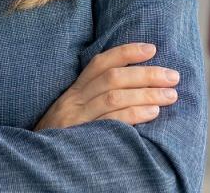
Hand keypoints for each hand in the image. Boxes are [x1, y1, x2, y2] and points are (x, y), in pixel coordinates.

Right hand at [35, 42, 179, 129]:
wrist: (35, 160)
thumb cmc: (62, 136)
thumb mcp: (74, 111)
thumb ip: (96, 97)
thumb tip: (136, 87)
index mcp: (74, 91)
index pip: (100, 63)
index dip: (126, 53)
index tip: (152, 49)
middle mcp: (74, 100)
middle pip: (113, 78)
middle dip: (146, 74)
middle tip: (173, 76)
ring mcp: (77, 119)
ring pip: (114, 97)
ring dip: (146, 94)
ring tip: (170, 95)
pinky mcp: (81, 137)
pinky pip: (111, 122)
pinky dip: (134, 115)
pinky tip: (152, 113)